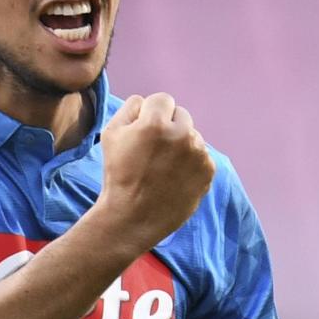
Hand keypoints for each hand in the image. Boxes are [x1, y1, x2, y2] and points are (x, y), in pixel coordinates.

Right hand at [98, 93, 215, 249]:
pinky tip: (174, 178)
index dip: (151, 115)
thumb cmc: (118, 175)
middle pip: (181, 115)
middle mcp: (181, 134)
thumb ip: (130, 108)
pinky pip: (202, 156)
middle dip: (169, 127)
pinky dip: (191, 164)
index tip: (144, 134)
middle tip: (153, 152)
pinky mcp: (208, 171)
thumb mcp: (110, 134)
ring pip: (192, 136)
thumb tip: (146, 102)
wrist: (132, 218)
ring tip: (163, 168)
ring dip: (181, 146)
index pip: (162, 100)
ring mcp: (198, 153)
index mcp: (156, 122)